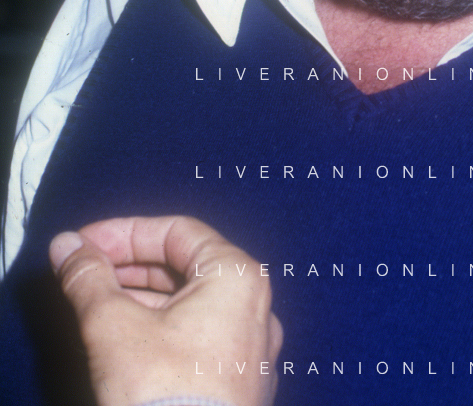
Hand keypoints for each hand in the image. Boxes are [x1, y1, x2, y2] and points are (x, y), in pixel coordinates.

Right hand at [49, 215, 281, 405]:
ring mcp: (250, 349)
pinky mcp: (238, 383)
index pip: (176, 232)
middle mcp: (254, 306)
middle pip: (185, 266)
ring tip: (96, 307)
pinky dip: (161, 329)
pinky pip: (199, 338)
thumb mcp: (114, 327)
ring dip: (141, 298)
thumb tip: (68, 248)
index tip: (84, 245)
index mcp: (237, 277)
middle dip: (129, 267)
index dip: (124, 233)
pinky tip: (125, 342)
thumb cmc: (164, 397)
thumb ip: (89, 279)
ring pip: (190, 305)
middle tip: (85, 273)